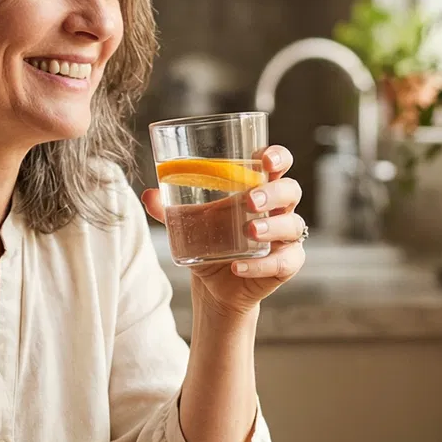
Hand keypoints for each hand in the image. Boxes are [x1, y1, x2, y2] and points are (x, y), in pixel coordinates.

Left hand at [142, 145, 305, 316]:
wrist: (214, 285)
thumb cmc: (210, 241)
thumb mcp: (189, 223)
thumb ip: (169, 209)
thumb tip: (148, 194)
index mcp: (260, 188)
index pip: (278, 164)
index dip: (278, 156)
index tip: (265, 159)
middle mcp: (279, 209)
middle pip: (291, 190)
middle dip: (274, 192)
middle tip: (250, 200)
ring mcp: (285, 238)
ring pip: (293, 225)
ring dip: (272, 226)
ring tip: (249, 231)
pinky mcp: (286, 264)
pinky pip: (284, 262)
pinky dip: (261, 265)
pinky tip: (238, 266)